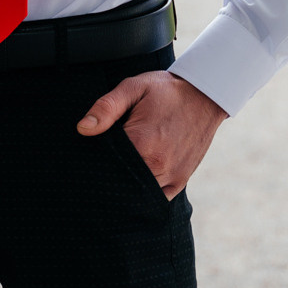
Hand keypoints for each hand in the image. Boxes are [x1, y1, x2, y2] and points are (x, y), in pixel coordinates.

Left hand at [79, 70, 226, 199]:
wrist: (204, 95)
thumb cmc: (165, 90)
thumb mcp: (133, 87)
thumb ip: (107, 107)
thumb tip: (83, 128)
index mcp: (142, 142)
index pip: (106, 164)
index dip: (95, 161)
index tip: (92, 153)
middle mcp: (157, 165)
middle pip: (120, 182)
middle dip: (108, 175)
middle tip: (103, 163)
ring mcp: (170, 176)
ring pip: (137, 195)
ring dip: (126, 186)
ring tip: (119, 170)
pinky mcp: (180, 181)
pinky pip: (156, 199)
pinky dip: (144, 195)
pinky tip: (135, 182)